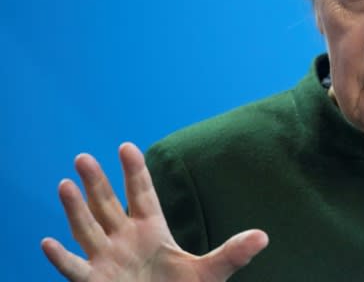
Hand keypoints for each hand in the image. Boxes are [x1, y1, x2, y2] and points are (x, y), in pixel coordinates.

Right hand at [42, 142, 268, 281]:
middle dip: (97, 182)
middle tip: (84, 156)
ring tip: (64, 184)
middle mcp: (125, 241)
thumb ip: (233, 253)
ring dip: (75, 209)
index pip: (141, 194)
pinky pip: (75, 269)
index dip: (134, 172)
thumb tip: (264, 237)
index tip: (127, 147)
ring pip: (87, 230)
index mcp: (152, 231)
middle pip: (108, 205)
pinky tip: (47, 242)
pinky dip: (61, 258)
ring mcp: (108, 261)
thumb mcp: (211, 273)